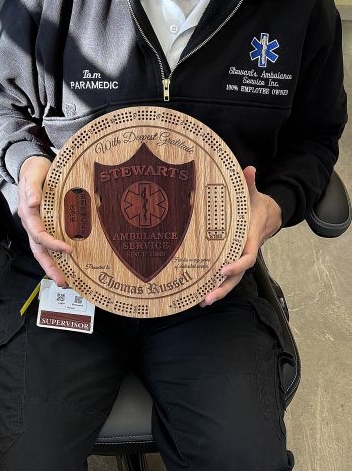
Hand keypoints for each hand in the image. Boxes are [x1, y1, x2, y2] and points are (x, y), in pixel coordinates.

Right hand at [18, 156, 71, 285]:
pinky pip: (48, 244)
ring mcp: (37, 225)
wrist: (31, 165)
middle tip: (62, 280)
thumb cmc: (34, 169)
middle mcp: (31, 223)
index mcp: (28, 213)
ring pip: (42, 250)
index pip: (39, 233)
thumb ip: (32, 188)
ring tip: (64, 280)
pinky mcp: (45, 224)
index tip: (67, 249)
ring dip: (52, 266)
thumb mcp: (33, 174)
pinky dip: (56, 256)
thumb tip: (32, 203)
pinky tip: (67, 264)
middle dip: (49, 266)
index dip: (52, 243)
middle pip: (38, 250)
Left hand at [200, 166, 281, 306]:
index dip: (237, 264)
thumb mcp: (254, 194)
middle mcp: (246, 251)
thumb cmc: (257, 205)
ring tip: (202, 301)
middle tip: (209, 297)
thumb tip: (249, 169)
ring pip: (232, 279)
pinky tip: (201, 294)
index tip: (224, 268)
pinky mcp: (233, 260)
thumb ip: (250, 184)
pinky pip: (226, 276)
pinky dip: (216, 285)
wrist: (268, 215)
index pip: (247, 256)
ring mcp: (239, 258)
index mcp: (250, 238)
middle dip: (224, 287)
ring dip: (219, 291)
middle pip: (238, 275)